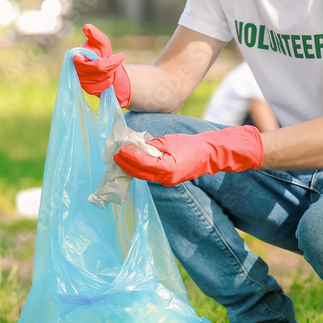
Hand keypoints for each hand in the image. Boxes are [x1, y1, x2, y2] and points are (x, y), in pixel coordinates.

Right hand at [72, 24, 131, 104]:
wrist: (105, 69)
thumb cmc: (101, 52)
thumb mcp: (102, 42)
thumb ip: (95, 35)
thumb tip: (87, 27)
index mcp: (76, 55)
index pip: (81, 60)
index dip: (82, 59)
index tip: (84, 56)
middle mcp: (75, 68)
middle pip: (100, 68)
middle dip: (111, 64)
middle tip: (117, 58)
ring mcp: (81, 80)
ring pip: (103, 78)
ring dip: (110, 73)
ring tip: (109, 67)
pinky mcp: (87, 89)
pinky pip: (103, 87)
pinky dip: (108, 82)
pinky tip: (106, 77)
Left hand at [114, 126, 263, 185]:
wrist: (208, 155)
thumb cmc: (190, 145)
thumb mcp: (169, 141)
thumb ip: (152, 146)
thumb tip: (136, 147)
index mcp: (168, 167)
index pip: (143, 164)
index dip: (130, 158)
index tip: (120, 151)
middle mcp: (166, 178)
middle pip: (140, 174)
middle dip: (126, 166)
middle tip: (114, 157)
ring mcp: (168, 181)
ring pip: (145, 176)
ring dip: (132, 168)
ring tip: (121, 159)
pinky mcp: (169, 181)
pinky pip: (151, 176)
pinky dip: (141, 169)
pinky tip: (134, 162)